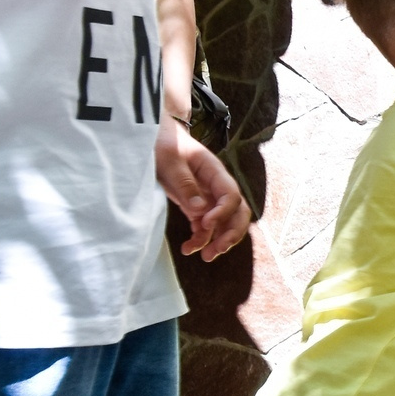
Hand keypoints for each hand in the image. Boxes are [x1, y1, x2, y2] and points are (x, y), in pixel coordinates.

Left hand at [154, 123, 249, 259]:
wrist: (156, 139)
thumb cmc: (164, 143)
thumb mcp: (169, 160)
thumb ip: (185, 183)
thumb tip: (200, 209)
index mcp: (214, 172)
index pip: (230, 195)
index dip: (222, 212)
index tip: (205, 223)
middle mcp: (217, 187)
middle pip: (238, 213)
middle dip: (231, 233)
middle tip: (216, 249)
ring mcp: (209, 197)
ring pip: (226, 223)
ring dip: (219, 241)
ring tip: (205, 256)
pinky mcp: (197, 206)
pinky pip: (206, 227)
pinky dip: (201, 240)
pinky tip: (189, 248)